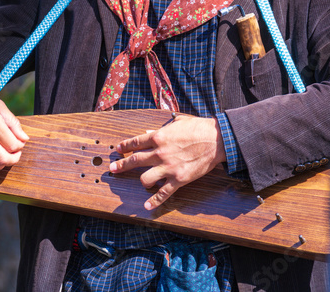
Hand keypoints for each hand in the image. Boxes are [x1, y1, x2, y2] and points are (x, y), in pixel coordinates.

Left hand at [109, 114, 225, 209]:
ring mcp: (168, 167)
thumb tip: (149, 132)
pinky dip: (154, 201)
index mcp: (159, 137)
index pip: (135, 142)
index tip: (118, 150)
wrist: (216, 140)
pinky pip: (163, 193)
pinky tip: (147, 206)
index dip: (125, 146)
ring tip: (142, 183)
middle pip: (134, 161)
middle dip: (121, 166)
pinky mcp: (178, 179)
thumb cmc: (198, 128)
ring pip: (145, 179)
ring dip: (142, 182)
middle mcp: (159, 153)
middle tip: (113, 169)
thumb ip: (162, 129)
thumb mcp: (177, 123)